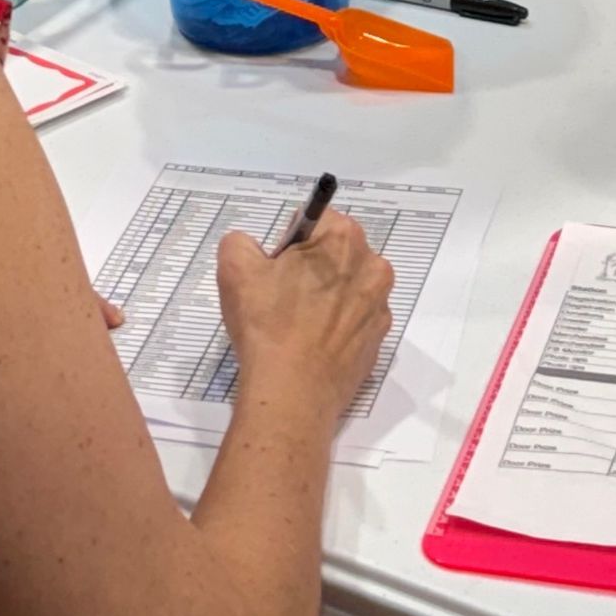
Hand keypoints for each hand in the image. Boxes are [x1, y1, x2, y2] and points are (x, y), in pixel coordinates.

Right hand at [215, 212, 394, 424]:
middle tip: (282, 298)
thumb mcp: (236, 270)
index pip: (315, 220)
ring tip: (297, 326)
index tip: (275, 269)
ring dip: (326, 297)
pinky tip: (312, 346)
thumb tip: (251, 247)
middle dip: (311, 268)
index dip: (289, 243)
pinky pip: (354, 322)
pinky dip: (336, 328)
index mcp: (344, 238)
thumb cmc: (267, 326)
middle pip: (335, 253)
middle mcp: (372, 266)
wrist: (291, 396)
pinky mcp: (378, 341)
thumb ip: (240, 242)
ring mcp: (380, 307)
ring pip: (347, 288)